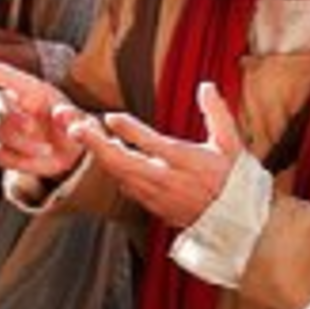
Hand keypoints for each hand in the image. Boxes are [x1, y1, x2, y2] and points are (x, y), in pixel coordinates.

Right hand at [0, 59, 95, 180]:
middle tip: (31, 128)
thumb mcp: (82, 121)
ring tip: (46, 150)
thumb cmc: (72, 127)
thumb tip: (61, 114)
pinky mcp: (0, 148)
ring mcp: (3, 127)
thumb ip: (75, 118)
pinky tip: (35, 160)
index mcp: (31, 90)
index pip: (7, 76)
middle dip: (10, 116)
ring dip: (19, 142)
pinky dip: (15, 159)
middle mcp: (12, 105)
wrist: (69, 151)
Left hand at [74, 81, 242, 229]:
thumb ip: (217, 114)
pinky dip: (111, 168)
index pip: (156, 146)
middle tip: (76, 129)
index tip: (112, 117)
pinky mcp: (152, 205)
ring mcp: (158, 196)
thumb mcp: (231, 144)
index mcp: (189, 163)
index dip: (133, 131)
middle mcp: (169, 181)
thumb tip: (206, 86)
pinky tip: (102, 152)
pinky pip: (125, 185)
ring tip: (80, 133)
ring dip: (99, 154)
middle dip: (97, 145)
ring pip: (120, 175)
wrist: (233, 222)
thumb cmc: (233, 180)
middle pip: (126, 164)